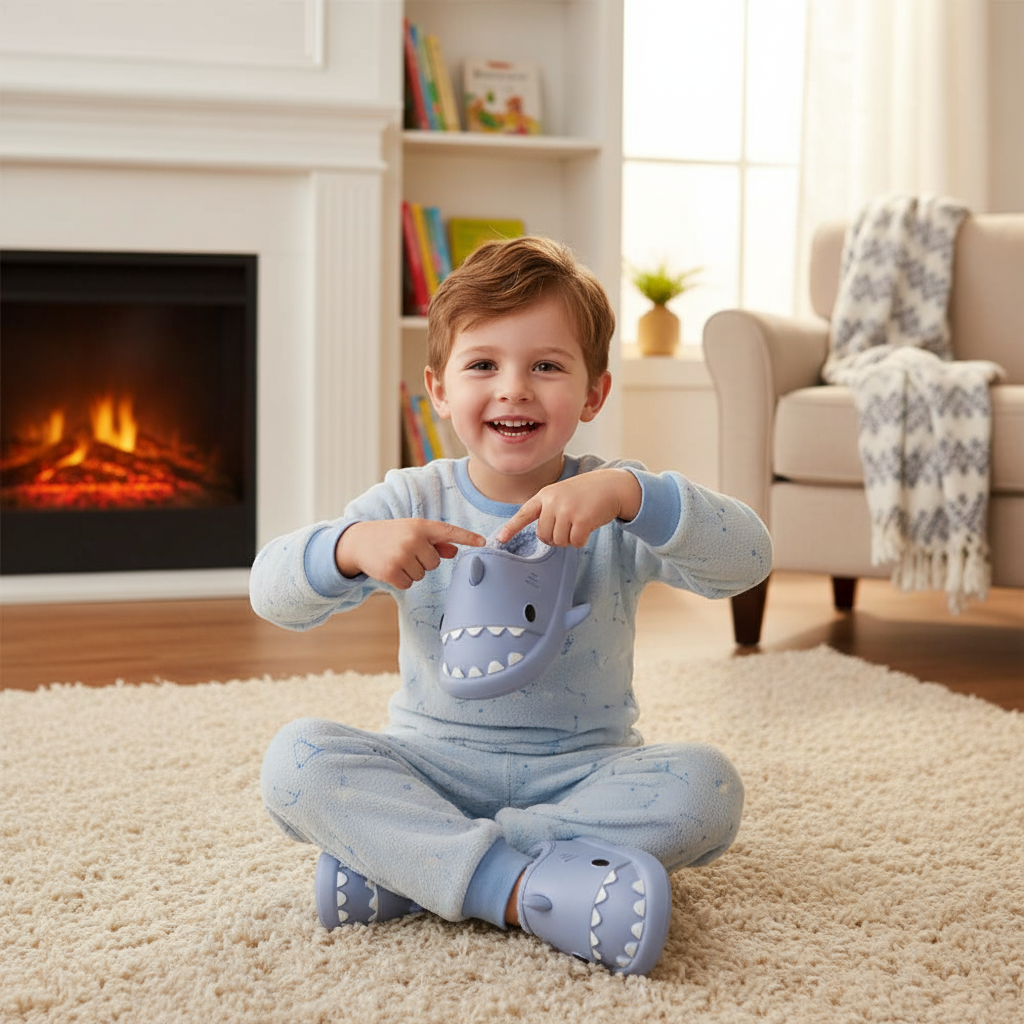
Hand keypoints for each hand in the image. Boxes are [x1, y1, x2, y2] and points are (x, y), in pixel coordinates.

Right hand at [336, 519, 484, 588]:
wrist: (359, 541)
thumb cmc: (391, 535)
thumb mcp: (412, 532)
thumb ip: (435, 542)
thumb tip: (455, 551)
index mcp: (420, 526)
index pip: (448, 531)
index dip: (467, 537)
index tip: (483, 542)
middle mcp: (413, 539)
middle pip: (436, 562)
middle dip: (424, 561)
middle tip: (406, 551)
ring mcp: (402, 555)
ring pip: (423, 574)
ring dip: (412, 570)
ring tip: (397, 558)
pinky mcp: (392, 571)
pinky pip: (409, 584)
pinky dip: (402, 580)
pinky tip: (391, 568)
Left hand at [495, 469, 641, 547]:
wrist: (612, 486)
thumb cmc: (587, 493)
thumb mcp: (562, 494)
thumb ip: (549, 509)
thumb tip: (544, 536)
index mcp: (545, 495)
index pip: (524, 513)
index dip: (511, 527)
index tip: (500, 539)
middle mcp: (552, 501)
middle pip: (544, 535)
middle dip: (556, 538)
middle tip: (569, 527)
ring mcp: (566, 509)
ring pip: (559, 541)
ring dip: (570, 539)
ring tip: (580, 524)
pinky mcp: (581, 519)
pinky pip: (575, 542)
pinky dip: (581, 541)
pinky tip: (588, 529)